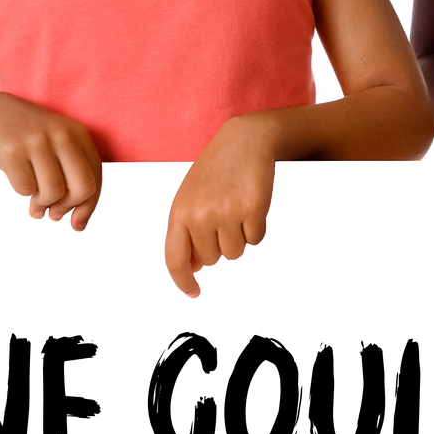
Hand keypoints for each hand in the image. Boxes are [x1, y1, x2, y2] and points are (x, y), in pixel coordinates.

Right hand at [0, 91, 103, 229]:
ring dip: (42, 204)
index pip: (95, 179)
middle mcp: (62, 135)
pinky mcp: (12, 150)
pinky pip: (26, 188)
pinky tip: (19, 183)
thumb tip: (79, 225)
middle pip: (82, 188)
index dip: (87, 208)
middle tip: (54, 214)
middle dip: (68, 207)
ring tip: (35, 202)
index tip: (77, 224)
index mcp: (78, 135)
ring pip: (53, 192)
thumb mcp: (57, 148)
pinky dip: (24, 192)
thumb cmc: (30, 140)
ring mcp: (37, 141)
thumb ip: (73, 180)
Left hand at [164, 116, 277, 299]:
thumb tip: (194, 267)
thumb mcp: (192, 197)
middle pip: (212, 258)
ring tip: (238, 210)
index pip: (176, 259)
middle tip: (225, 219)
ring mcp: (227, 212)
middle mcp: (200, 215)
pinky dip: (257, 229)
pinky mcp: (252, 209)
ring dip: (240, 237)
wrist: (245, 140)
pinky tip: (252, 206)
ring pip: (235, 252)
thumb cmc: (217, 172)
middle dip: (220, 246)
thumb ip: (187, 231)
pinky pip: (256, 239)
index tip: (194, 293)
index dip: (184, 281)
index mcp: (180, 213)